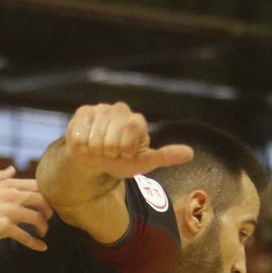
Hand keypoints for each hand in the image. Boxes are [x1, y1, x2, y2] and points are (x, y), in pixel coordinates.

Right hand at [0, 167, 52, 251]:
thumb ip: (0, 176)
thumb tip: (12, 169)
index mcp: (8, 185)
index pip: (36, 185)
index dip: (45, 194)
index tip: (46, 202)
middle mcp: (11, 196)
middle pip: (41, 200)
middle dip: (49, 210)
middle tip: (49, 218)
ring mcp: (9, 212)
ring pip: (37, 218)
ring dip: (44, 226)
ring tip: (43, 232)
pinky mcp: (4, 228)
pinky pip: (26, 236)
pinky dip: (36, 243)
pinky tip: (42, 247)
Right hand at [58, 102, 193, 180]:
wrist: (94, 162)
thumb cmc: (119, 161)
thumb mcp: (143, 163)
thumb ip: (165, 157)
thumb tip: (190, 154)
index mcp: (137, 121)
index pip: (130, 134)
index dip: (125, 151)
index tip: (125, 154)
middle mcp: (120, 110)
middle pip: (111, 139)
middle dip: (109, 152)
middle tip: (110, 152)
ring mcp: (101, 109)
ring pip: (95, 139)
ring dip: (96, 150)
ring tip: (98, 148)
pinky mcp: (84, 112)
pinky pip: (81, 135)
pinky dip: (82, 146)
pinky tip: (86, 143)